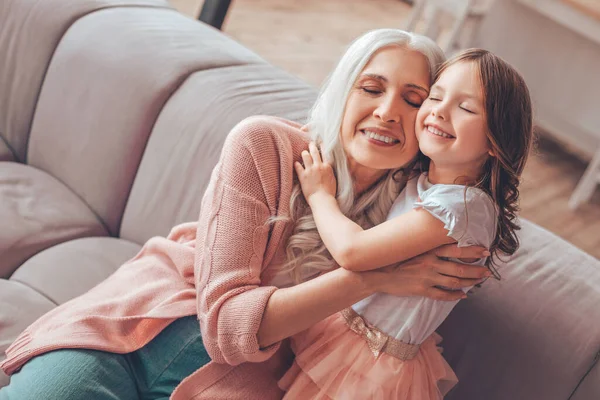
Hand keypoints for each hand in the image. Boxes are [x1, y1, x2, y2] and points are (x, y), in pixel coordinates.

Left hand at [294, 142, 336, 203]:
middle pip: (314, 151)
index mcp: (328, 166)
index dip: (321, 145)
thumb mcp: (333, 179)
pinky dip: (297, 164)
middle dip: (311, 146)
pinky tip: (296, 163)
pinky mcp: (303, 176)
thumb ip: (329, 171)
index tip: (319, 142)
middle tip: (310, 144)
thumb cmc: (329, 192)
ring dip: (304, 153)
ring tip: (303, 153)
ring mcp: (310, 170)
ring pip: (305, 155)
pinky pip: (298, 166)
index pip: (325, 152)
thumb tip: (327, 166)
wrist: (322, 200)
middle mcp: (319, 166)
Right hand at [369, 244, 490, 300]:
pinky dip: (455, 296)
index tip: (485, 251)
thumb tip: (432, 232)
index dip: (472, 251)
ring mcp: (427, 278)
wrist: (376, 272)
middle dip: (476, 270)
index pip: (455, 249)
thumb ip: (422, 240)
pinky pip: (443, 294)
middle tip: (487, 271)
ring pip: (455, 281)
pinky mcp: (422, 290)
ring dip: (470, 282)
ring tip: (479, 282)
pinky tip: (463, 295)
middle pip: (460, 267)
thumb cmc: (391, 256)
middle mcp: (430, 263)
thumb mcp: (408, 244)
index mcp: (428, 250)